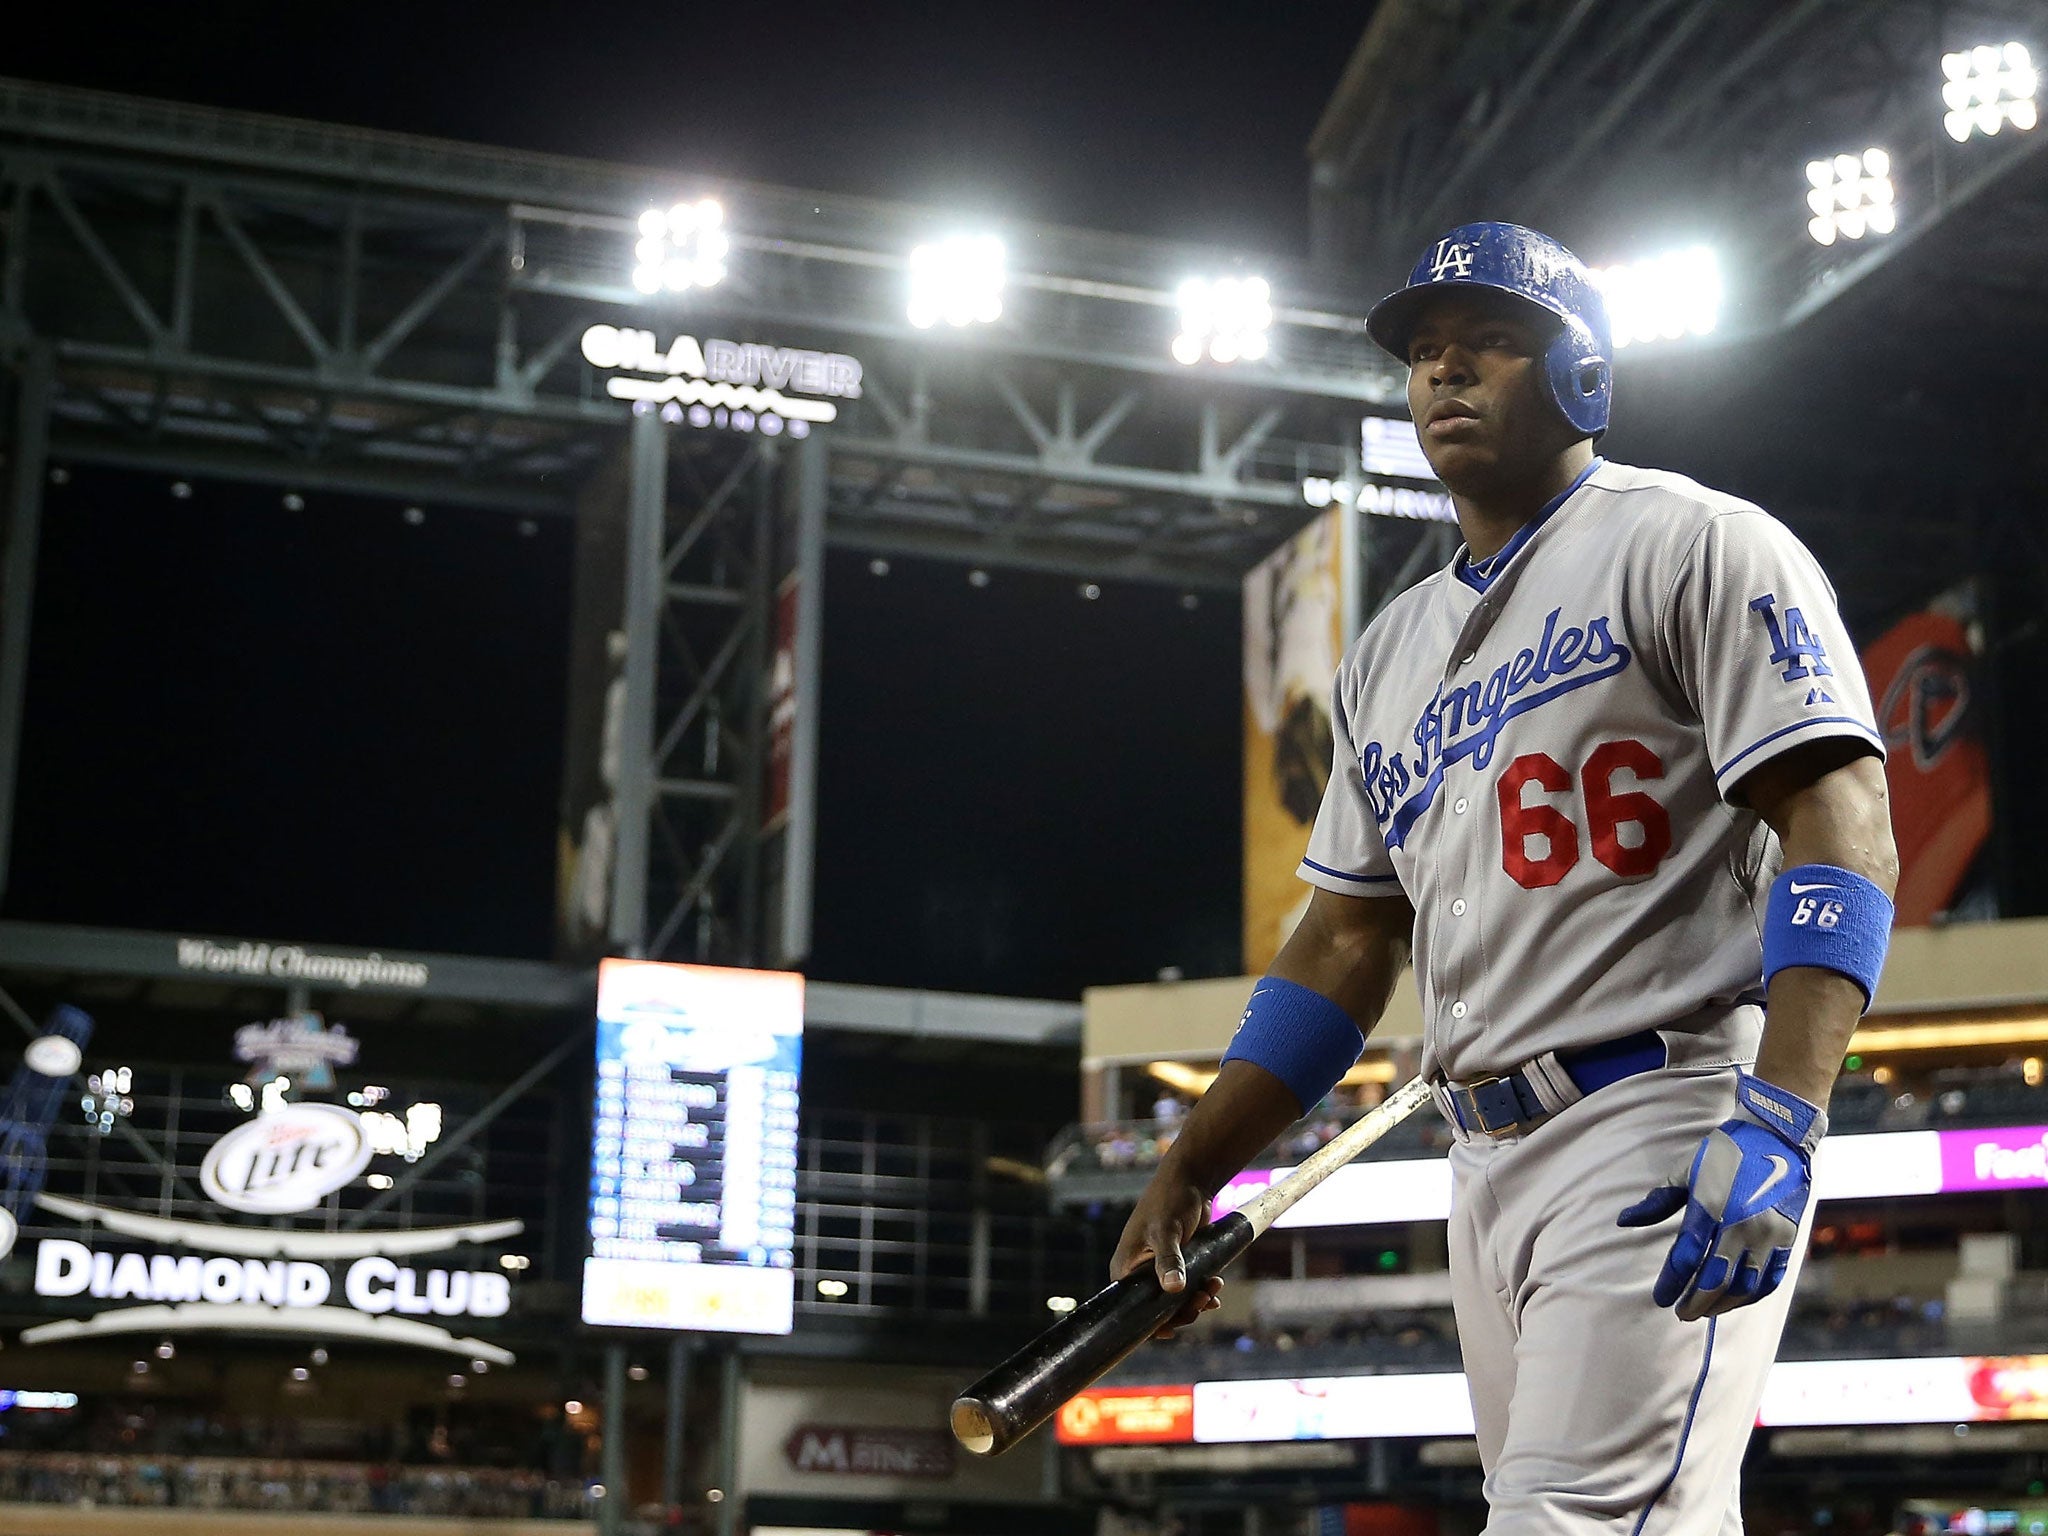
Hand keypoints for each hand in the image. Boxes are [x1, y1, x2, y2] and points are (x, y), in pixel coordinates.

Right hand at [1111, 1172, 1222, 1337]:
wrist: (1191, 1179)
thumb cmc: (1170, 1200)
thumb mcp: (1166, 1230)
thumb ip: (1169, 1260)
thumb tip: (1173, 1288)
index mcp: (1125, 1269)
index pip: (1133, 1310)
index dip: (1154, 1323)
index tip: (1176, 1325)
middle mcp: (1138, 1273)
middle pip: (1157, 1309)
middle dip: (1183, 1310)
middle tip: (1204, 1300)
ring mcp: (1158, 1269)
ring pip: (1176, 1300)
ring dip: (1196, 1299)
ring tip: (1214, 1287)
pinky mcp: (1178, 1264)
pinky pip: (1188, 1287)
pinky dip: (1201, 1289)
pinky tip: (1215, 1284)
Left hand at [1618, 1113, 1811, 1321]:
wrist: (1776, 1136)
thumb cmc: (1724, 1153)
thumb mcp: (1686, 1171)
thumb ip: (1656, 1202)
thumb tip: (1623, 1221)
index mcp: (1710, 1206)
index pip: (1686, 1257)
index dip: (1671, 1282)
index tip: (1660, 1298)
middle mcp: (1741, 1224)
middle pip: (1715, 1279)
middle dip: (1695, 1302)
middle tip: (1680, 1313)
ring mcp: (1768, 1234)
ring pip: (1745, 1286)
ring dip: (1723, 1304)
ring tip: (1705, 1310)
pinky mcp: (1788, 1237)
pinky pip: (1771, 1279)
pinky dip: (1751, 1296)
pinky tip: (1735, 1300)